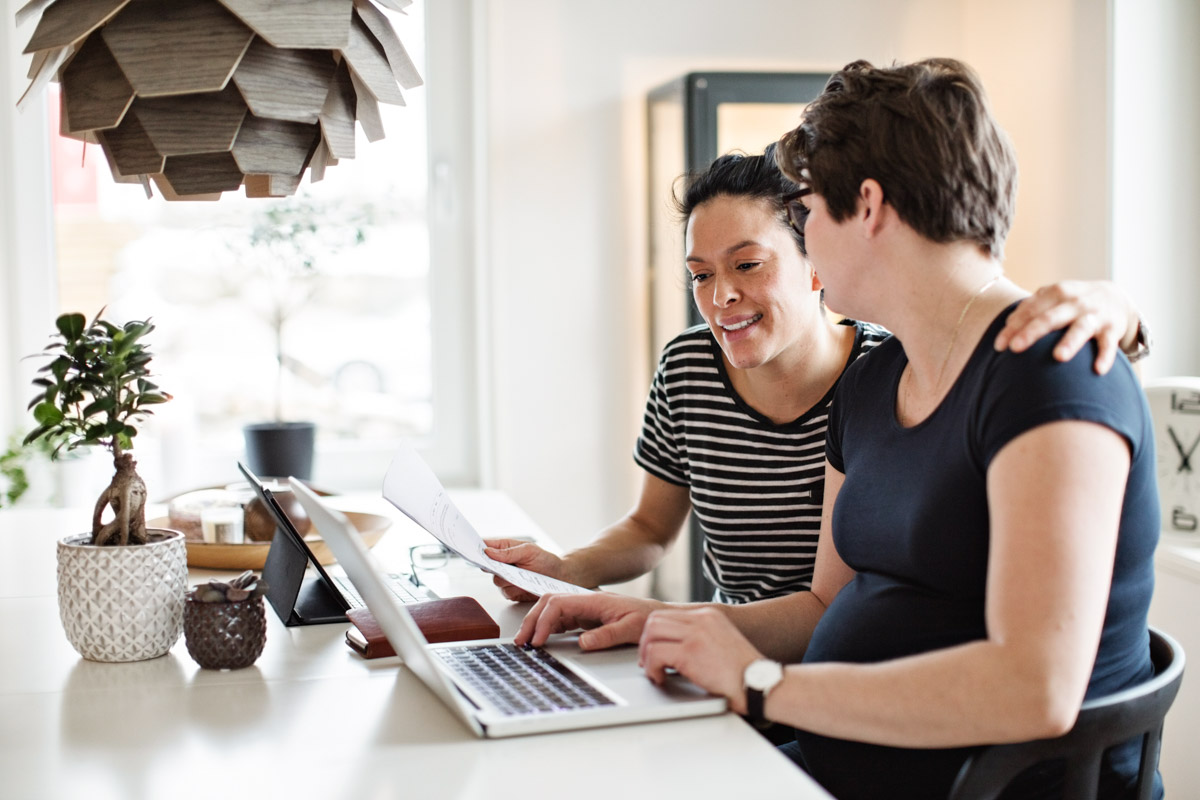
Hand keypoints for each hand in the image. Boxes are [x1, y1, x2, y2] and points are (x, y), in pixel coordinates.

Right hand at [483, 538, 566, 601]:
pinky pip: (506, 593)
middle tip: (504, 565)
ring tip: (524, 574)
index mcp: (504, 548)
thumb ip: (508, 552)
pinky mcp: (510, 592)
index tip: (472, 549)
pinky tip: (525, 584)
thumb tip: (488, 551)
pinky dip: (516, 589)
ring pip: (496, 581)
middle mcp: (502, 564)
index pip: (485, 546)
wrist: (558, 578)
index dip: (476, 548)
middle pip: (486, 567)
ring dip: (509, 579)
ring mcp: (505, 579)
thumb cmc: (545, 560)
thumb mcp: (529, 550)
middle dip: (495, 567)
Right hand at [515, 592, 663, 649]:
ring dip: (536, 624)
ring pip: (551, 610)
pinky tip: (540, 639)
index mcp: (592, 600)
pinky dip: (547, 628)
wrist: (655, 615)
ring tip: (525, 642)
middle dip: (532, 620)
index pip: (559, 603)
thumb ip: (607, 635)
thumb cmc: (645, 618)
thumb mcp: (630, 628)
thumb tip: (583, 643)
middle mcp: (584, 601)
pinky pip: (559, 619)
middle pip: (548, 603)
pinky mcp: (583, 617)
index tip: (538, 640)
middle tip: (521, 641)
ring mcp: (582, 608)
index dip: (544, 620)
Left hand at [638, 607, 761, 713]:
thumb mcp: (721, 642)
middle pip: (654, 621)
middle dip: (646, 643)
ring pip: (651, 634)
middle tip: (648, 662)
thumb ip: (700, 637)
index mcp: (708, 614)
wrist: (759, 684)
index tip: (652, 651)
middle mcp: (701, 618)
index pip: (667, 614)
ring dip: (647, 655)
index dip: (654, 635)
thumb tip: (673, 645)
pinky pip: (655, 653)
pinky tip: (661, 678)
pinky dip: (652, 668)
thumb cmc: (743, 672)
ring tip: (654, 671)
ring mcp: (695, 633)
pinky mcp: (690, 652)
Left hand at [994, 281, 1138, 374]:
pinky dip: (1105, 356)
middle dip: (1032, 332)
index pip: (1029, 311)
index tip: (998, 346)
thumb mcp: (1053, 298)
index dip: (1013, 328)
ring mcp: (1095, 315)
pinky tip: (1098, 370)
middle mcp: (1075, 302)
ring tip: (1058, 357)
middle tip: (1015, 348)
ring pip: (1081, 329)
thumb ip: (1031, 308)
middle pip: (1050, 318)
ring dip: (1070, 342)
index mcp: (1056, 293)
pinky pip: (1108, 344)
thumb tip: (1008, 325)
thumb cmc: (1072, 302)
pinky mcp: (1112, 329)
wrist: (1117, 298)